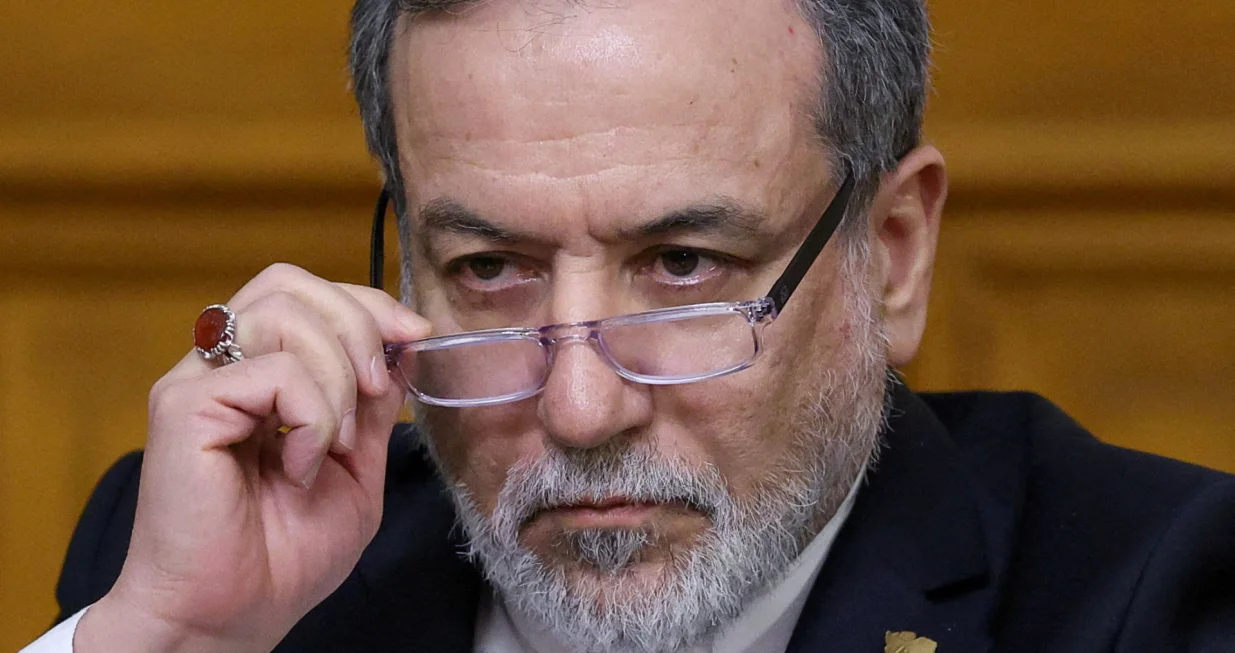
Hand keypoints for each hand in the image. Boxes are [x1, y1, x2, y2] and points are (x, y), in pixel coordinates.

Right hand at [74, 264, 430, 652]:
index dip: (367, 302)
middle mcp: (222, 366)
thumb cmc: (284, 556)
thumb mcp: (357, 468)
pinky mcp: (183, 406)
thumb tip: (402, 345)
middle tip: (377, 387)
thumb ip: (374, 405)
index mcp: (258, 373)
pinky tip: (301, 467)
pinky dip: (312, 417)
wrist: (231, 618)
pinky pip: (273, 372)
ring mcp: (197, 381)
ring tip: (335, 442)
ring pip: (282, 314)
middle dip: (356, 322)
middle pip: (288, 282)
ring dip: (336, 375)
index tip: (415, 335)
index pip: (307, 294)